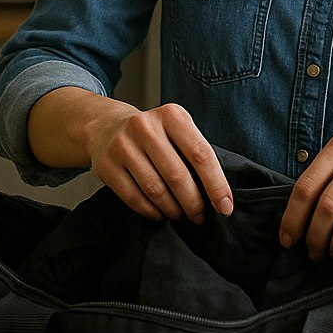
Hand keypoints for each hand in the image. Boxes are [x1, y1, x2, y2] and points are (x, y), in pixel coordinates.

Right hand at [83, 101, 233, 224]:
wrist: (107, 128)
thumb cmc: (154, 135)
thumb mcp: (177, 130)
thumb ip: (195, 154)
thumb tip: (219, 195)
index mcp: (171, 115)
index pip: (200, 154)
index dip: (216, 185)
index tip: (225, 207)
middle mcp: (145, 126)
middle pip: (177, 175)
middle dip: (193, 203)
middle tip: (200, 217)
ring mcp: (122, 145)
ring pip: (156, 190)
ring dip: (173, 210)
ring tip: (180, 214)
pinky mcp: (106, 165)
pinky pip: (134, 198)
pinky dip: (151, 212)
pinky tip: (159, 213)